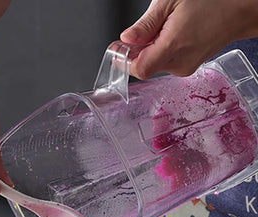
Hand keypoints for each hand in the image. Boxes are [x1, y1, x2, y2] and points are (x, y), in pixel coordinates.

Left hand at [120, 0, 257, 78]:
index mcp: (174, 45)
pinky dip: (162, 52)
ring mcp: (185, 68)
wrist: (239, 9)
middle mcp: (180, 62)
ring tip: (165, 29)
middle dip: (138, 52)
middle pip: (145, 67)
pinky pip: (166, 64)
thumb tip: (126, 39)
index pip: (140, 69)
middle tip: (144, 31)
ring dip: (151, 51)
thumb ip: (146, 24)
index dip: (126, 61)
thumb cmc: (211, 0)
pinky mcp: (188, 68)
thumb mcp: (172, 1)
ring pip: (154, 66)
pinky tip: (172, 36)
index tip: (119, 49)